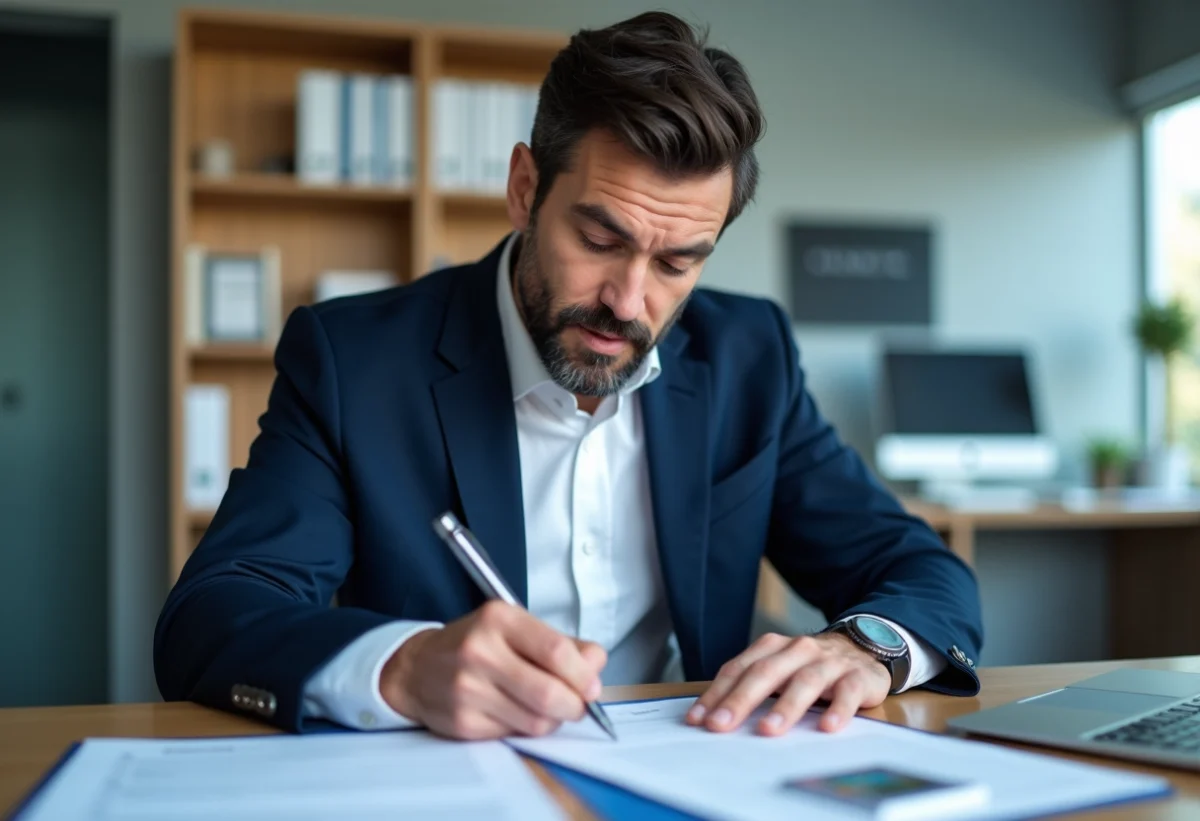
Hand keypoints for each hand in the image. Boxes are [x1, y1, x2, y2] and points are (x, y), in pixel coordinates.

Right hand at [379, 601, 606, 739]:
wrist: (417, 667)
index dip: (583, 675)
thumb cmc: (475, 644)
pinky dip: (525, 729)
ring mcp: (468, 689)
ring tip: (545, 707)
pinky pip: (514, 735)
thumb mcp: (515, 627)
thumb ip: (562, 644)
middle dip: (575, 706)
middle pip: (549, 693)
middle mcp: (480, 651)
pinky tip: (515, 713)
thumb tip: (596, 664)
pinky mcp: (463, 722)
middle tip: (578, 705)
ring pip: (536, 721)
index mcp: (499, 619)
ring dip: (552, 720)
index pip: (556, 650)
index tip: (592, 686)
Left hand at [686, 632, 890, 735]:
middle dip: (741, 700)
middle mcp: (798, 650)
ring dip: (785, 706)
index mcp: (772, 647)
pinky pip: (847, 692)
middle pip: (766, 673)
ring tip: (768, 730)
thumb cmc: (810, 666)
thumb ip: (751, 687)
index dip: (717, 693)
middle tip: (721, 725)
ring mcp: (829, 662)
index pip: (739, 669)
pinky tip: (827, 727)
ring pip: (805, 681)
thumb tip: (713, 717)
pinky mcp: (858, 676)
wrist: (863, 647)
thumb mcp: (779, 669)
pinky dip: (838, 709)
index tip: (698, 719)